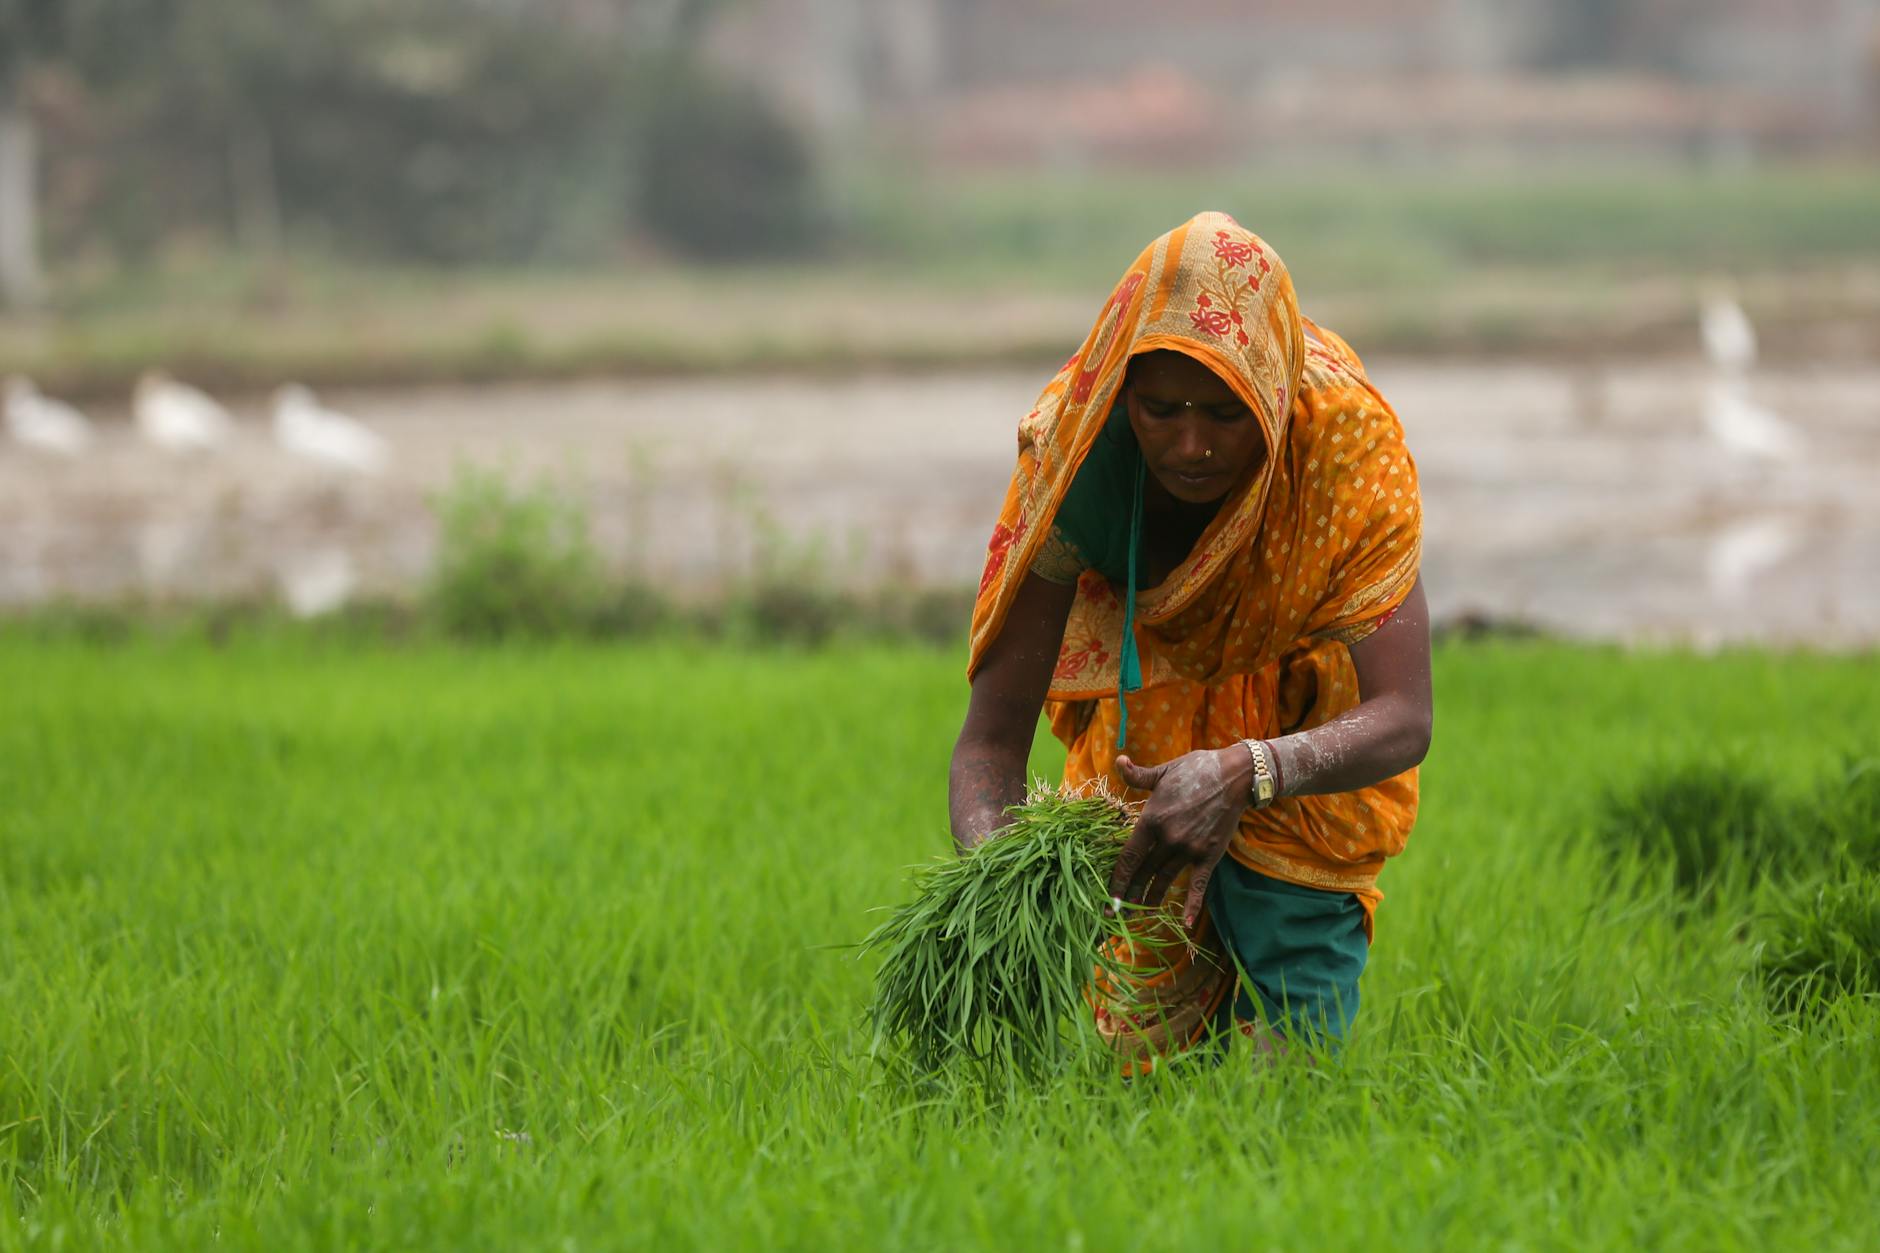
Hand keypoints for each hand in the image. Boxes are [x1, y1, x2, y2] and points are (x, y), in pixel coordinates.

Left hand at [1107, 747, 1251, 928]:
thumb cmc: (1196, 770)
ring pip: (1164, 879)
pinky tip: (1186, 924)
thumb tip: (1119, 761)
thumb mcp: (1163, 772)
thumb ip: (1138, 776)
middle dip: (1128, 893)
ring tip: (1139, 913)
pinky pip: (1198, 884)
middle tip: (1116, 912)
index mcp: (1152, 819)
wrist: (1235, 776)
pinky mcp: (1209, 855)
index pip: (1129, 856)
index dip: (1117, 879)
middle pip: (1144, 872)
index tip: (1108, 896)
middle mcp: (1168, 838)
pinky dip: (1192, 905)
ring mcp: (1189, 849)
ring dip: (1151, 898)